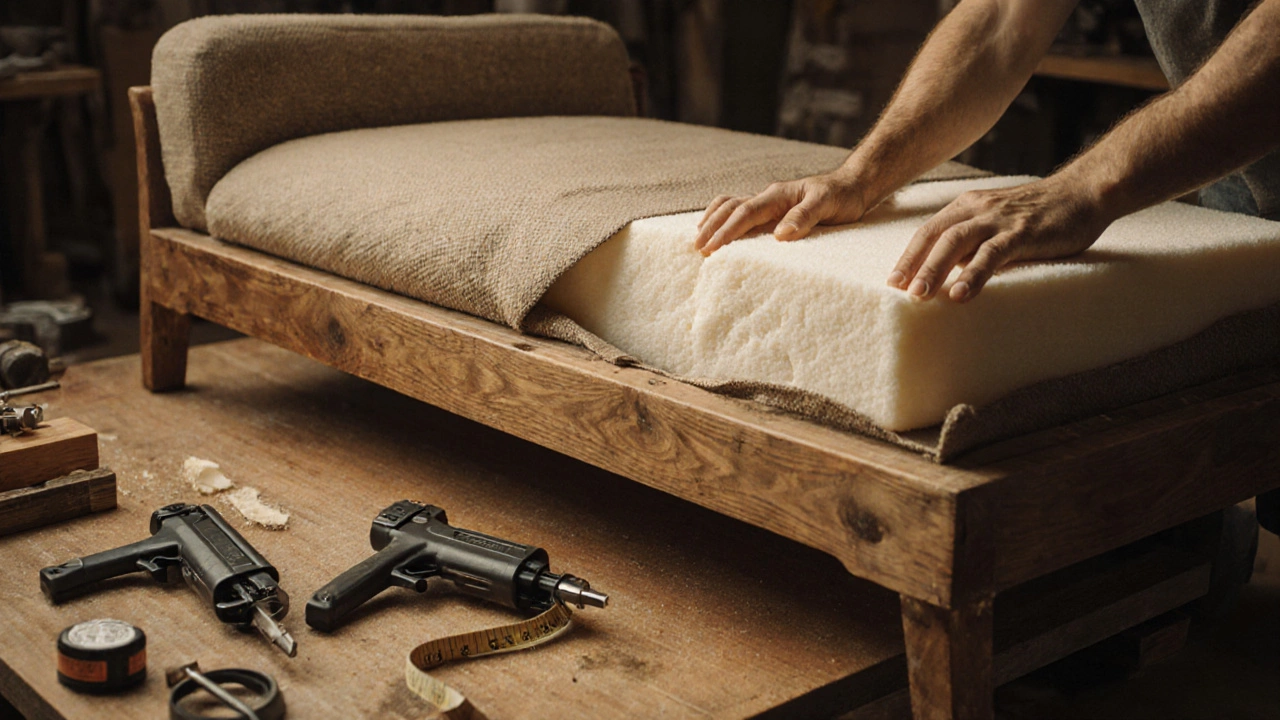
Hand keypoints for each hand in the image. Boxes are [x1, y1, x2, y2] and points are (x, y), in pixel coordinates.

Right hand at [694, 170, 868, 255]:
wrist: (852, 186)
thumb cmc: (841, 196)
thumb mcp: (828, 204)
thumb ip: (805, 216)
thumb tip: (780, 235)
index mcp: (778, 195)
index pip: (744, 213)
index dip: (727, 230)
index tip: (713, 248)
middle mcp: (768, 197)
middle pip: (729, 208)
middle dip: (711, 227)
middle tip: (697, 248)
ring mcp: (768, 203)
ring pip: (729, 206)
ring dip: (712, 220)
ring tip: (699, 239)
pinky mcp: (770, 210)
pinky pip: (739, 211)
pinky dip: (722, 218)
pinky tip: (717, 230)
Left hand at [887, 176, 1112, 301]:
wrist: (1085, 192)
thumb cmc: (1040, 215)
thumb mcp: (998, 224)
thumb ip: (974, 244)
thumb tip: (948, 273)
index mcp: (967, 207)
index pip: (928, 232)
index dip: (909, 256)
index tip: (892, 282)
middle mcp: (977, 209)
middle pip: (934, 237)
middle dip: (912, 265)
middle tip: (897, 292)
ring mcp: (999, 219)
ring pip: (955, 243)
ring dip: (933, 271)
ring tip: (918, 297)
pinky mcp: (1022, 232)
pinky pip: (991, 254)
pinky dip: (973, 275)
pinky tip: (961, 294)